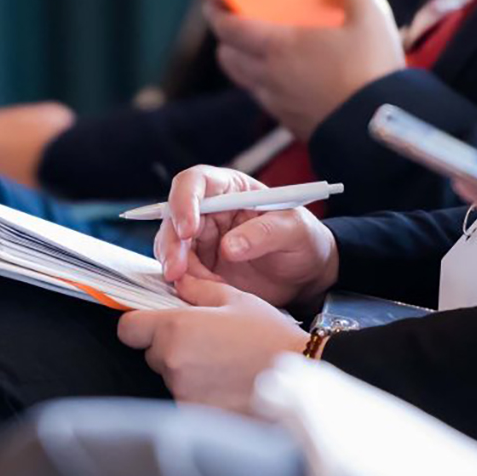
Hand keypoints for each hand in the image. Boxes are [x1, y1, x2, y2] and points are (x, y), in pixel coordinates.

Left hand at [118, 277, 307, 413]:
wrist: (301, 378)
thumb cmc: (271, 337)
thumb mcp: (237, 300)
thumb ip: (199, 290)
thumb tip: (179, 283)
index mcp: (177, 328)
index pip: (128, 329)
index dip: (140, 324)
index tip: (154, 324)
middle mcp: (173, 362)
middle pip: (151, 353)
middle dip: (171, 347)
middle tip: (205, 343)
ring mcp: (182, 392)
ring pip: (169, 377)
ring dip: (186, 371)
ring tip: (222, 364)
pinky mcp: (194, 415)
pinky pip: (185, 398)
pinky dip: (199, 393)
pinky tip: (225, 384)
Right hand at [155, 165, 338, 307]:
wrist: (305, 276)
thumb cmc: (303, 242)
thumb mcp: (295, 231)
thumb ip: (264, 234)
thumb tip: (228, 247)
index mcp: (232, 189)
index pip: (196, 182)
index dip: (185, 201)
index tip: (187, 230)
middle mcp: (210, 210)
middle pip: (173, 217)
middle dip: (171, 244)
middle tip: (177, 271)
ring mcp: (202, 239)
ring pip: (171, 246)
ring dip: (176, 267)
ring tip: (197, 287)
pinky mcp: (200, 265)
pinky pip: (181, 272)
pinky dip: (186, 284)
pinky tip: (203, 293)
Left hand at [204, 0, 404, 139]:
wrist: (382, 129)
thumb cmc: (373, 69)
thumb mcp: (370, 16)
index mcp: (278, 48)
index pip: (227, 28)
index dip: (214, 10)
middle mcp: (268, 78)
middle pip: (227, 56)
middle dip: (224, 35)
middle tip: (232, 18)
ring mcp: (277, 104)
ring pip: (243, 79)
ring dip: (240, 60)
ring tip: (255, 45)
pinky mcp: (290, 123)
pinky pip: (264, 98)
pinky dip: (263, 82)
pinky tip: (284, 73)